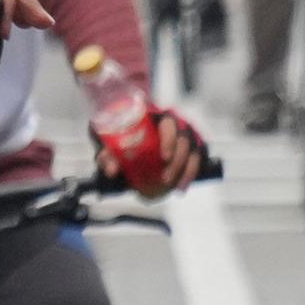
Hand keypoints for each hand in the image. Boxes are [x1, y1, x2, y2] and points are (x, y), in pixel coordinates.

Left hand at [94, 102, 208, 198]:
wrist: (128, 141)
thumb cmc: (119, 138)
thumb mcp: (109, 145)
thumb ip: (108, 156)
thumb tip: (111, 171)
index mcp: (157, 116)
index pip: (169, 124)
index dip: (170, 140)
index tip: (164, 158)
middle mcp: (176, 123)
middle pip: (184, 139)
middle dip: (178, 160)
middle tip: (164, 179)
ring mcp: (187, 135)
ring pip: (194, 151)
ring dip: (186, 170)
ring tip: (174, 188)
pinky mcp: (192, 148)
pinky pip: (197, 160)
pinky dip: (190, 175)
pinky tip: (181, 188)